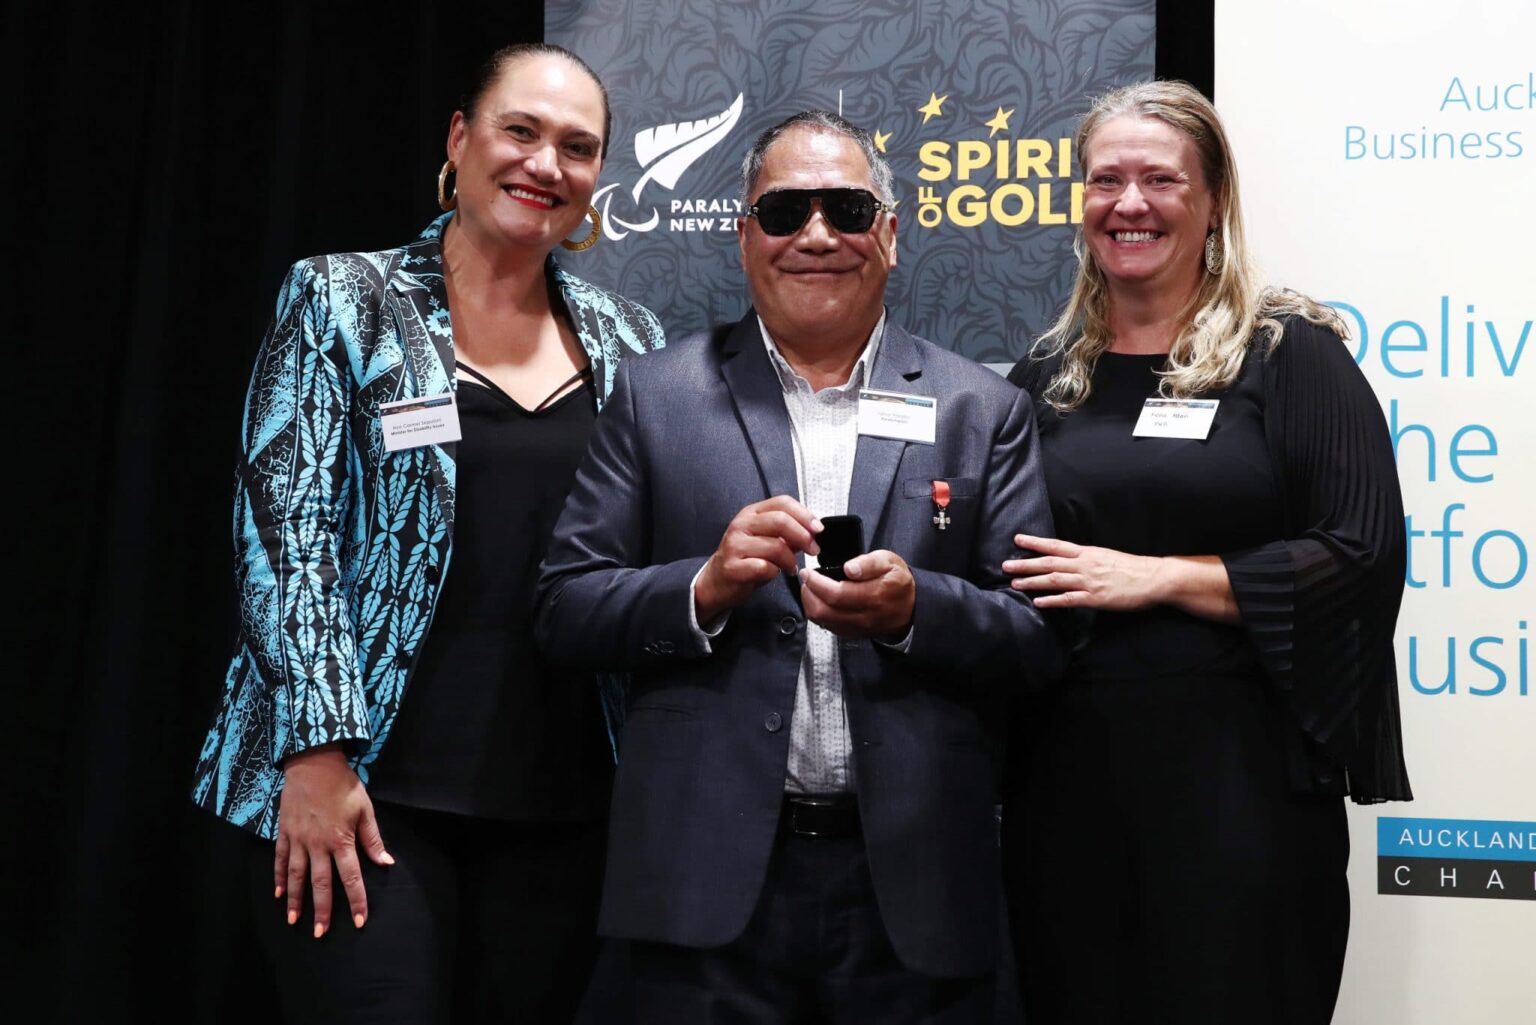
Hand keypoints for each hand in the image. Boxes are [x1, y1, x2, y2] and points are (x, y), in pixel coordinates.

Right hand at [274, 744, 393, 937]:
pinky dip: (278, 878)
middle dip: (322, 910)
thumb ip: (372, 838)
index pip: (351, 877)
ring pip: (295, 876)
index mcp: (341, 840)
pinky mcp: (284, 832)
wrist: (313, 762)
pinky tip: (278, 894)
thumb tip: (386, 862)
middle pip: (320, 884)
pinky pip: (279, 859)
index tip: (358, 921)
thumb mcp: (365, 809)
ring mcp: (298, 840)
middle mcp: (318, 845)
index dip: (356, 901)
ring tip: (295, 921)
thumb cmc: (343, 785)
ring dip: (296, 900)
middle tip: (320, 934)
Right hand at [695, 496, 821, 623]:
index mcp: (751, 513)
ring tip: (792, 567)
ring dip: (791, 560)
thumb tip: (812, 531)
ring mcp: (735, 546)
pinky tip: (774, 574)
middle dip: (803, 536)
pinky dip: (775, 572)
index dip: (804, 514)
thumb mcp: (764, 539)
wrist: (716, 581)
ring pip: (776, 546)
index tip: (818, 529)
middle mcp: (742, 525)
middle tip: (813, 550)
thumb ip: (786, 533)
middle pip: (780, 521)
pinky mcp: (733, 567)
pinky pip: (765, 567)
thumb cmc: (744, 559)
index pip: (782, 503)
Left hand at [799, 550, 915, 638]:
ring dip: (810, 603)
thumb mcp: (890, 562)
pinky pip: (827, 626)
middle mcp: (863, 616)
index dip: (816, 583)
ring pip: (822, 620)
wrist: (910, 608)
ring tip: (810, 587)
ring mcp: (857, 627)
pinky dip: (818, 613)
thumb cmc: (898, 582)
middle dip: (808, 593)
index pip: (835, 594)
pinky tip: (819, 599)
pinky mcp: (852, 633)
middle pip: (823, 611)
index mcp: (873, 596)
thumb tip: (849, 568)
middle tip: (805, 578)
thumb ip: (869, 563)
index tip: (807, 572)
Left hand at [1002, 533, 1161, 610]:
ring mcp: (1089, 581)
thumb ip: (1087, 558)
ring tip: (1015, 584)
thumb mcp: (1106, 556)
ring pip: (1055, 580)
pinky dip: (1052, 601)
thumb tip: (1070, 560)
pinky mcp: (1095, 598)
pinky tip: (1038, 602)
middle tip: (1005, 565)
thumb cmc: (1132, 568)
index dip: (1036, 542)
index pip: (1056, 545)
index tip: (1018, 539)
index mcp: (1088, 553)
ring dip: (1033, 582)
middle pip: (1049, 562)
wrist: (1154, 578)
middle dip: (1025, 563)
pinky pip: (1069, 600)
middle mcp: (1085, 564)